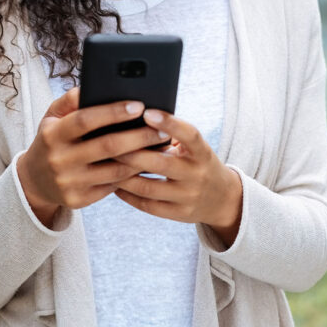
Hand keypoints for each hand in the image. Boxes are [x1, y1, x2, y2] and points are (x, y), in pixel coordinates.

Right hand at [16, 88, 169, 227]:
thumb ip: (70, 100)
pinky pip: (112, 186)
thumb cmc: (51, 141)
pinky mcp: (79, 200)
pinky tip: (146, 164)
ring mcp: (69, 182)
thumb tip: (92, 87)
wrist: (34, 181)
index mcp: (52, 134)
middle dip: (139, 136)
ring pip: (116, 170)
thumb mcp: (52, 117)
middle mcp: (59, 159)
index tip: (138, 105)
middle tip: (163, 129)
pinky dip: (131, 175)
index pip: (85, 120)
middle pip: (107, 146)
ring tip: (160, 146)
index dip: (113, 112)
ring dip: (142, 158)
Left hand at [113, 109, 242, 244]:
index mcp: (202, 153)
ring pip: (148, 187)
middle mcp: (197, 175)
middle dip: (131, 153)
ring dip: (122, 176)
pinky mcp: (179, 214)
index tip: (147, 112)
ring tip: (104, 164)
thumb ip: (172, 134)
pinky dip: (127, 194)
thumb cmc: (196, 162)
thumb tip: (136, 116)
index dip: (169, 123)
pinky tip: (112, 184)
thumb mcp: (194, 148)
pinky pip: (147, 205)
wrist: (222, 199)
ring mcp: (188, 197)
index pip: (190, 135)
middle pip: (160, 163)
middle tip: (106, 141)